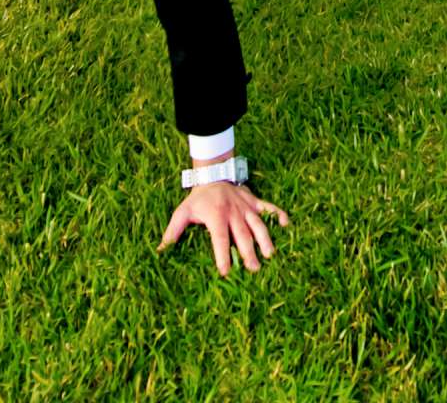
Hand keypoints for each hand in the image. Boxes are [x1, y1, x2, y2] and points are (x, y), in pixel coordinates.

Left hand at [159, 180, 290, 275]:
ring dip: (264, 239)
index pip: (219, 239)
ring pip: (257, 224)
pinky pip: (269, 207)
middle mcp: (233, 212)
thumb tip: (161, 250)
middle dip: (248, 252)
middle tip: (254, 269)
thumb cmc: (198, 199)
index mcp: (215, 216)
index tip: (225, 272)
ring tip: (270, 254)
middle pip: (242, 235)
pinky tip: (286, 224)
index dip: (222, 255)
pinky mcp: (254, 201)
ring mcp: (245, 207)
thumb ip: (173, 231)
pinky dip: (278, 214)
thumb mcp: (183, 212)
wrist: (212, 174)